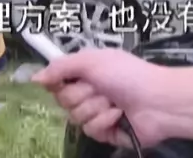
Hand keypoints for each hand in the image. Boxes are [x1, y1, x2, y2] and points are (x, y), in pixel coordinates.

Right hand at [33, 49, 177, 148]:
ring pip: (75, 116)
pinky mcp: (105, 132)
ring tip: (113, 102)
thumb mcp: (92, 60)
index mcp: (85, 72)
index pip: (56, 80)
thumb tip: (34, 78)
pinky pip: (91, 130)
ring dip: (95, 107)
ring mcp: (96, 113)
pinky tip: (119, 115)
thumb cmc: (127, 74)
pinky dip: (105, 120)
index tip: (58, 81)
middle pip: (63, 99)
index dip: (56, 82)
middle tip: (99, 88)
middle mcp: (88, 91)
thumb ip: (60, 67)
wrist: (158, 100)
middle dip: (81, 94)